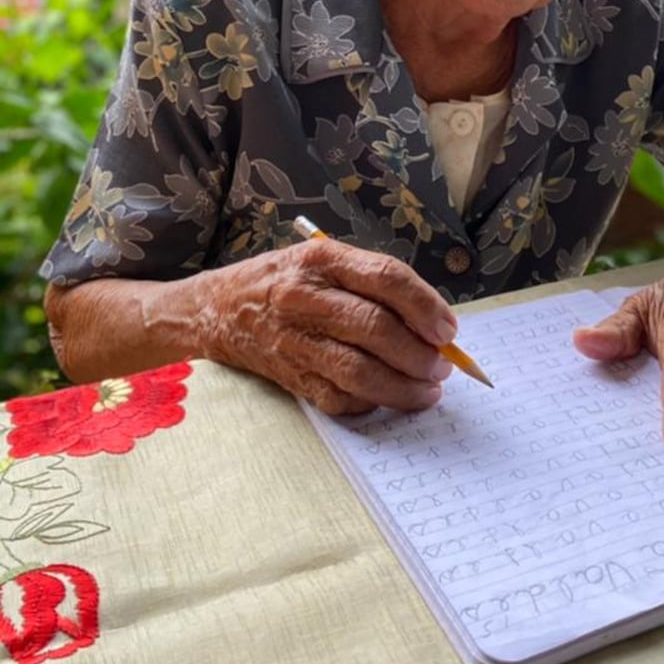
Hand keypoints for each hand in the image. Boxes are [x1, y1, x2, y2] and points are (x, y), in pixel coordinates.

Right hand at [196, 238, 458, 415]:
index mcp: (322, 260)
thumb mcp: (325, 261)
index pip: (385, 278)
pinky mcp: (288, 376)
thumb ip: (375, 284)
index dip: (425, 305)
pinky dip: (370, 403)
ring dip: (402, 386)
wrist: (216, 309)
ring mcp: (294, 340)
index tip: (448, 330)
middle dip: (419, 353)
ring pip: (358, 371)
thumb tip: (433, 323)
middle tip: (442, 366)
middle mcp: (305, 298)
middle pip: (375, 328)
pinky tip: (388, 398)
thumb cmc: (286, 281)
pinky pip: (337, 398)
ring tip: (427, 390)